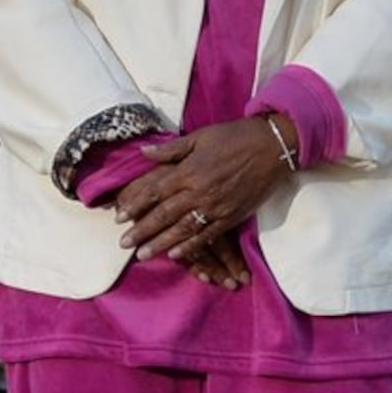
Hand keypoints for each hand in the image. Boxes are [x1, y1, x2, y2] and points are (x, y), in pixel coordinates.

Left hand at [114, 121, 290, 272]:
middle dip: (141, 231)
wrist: (272, 146)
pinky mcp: (231, 216)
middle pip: (164, 215)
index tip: (119, 216)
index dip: (135, 205)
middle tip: (123, 244)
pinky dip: (191, 247)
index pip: (154, 191)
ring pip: (182, 229)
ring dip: (160, 244)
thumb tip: (143, 154)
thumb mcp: (200, 137)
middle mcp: (199, 191)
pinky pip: (208, 236)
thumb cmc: (235, 137)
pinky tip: (176, 255)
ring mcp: (216, 206)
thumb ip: (171, 149)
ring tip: (142, 255)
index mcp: (189, 170)